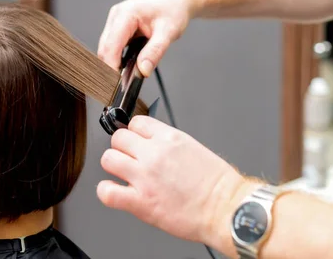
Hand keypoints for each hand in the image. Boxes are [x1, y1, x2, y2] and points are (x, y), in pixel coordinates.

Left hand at [96, 116, 258, 252]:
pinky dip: (106, 191)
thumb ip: (168, 143)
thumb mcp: (193, 148)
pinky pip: (107, 192)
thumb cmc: (217, 184)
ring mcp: (145, 177)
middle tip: (129, 159)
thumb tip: (152, 143)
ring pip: (108, 159)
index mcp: (169, 138)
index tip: (136, 142)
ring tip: (122, 174)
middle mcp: (154, 153)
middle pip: (118, 138)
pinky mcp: (141, 201)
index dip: (134, 133)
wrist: (226, 209)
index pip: (136, 123)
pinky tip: (114, 192)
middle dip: (122, 148)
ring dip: (113, 167)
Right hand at [97, 0, 194, 76]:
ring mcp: (115, 21)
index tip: (118, 83)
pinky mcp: (118, 27)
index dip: (111, 66)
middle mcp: (116, 16)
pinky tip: (128, 65)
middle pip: (105, 48)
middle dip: (111, 67)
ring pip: (106, 48)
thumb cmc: (173, 9)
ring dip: (114, 62)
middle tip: (123, 84)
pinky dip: (118, 57)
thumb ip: (155, 52)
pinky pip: (113, 46)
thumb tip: (142, 70)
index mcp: (126, 14)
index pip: (111, 45)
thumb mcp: (168, 32)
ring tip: (126, 76)